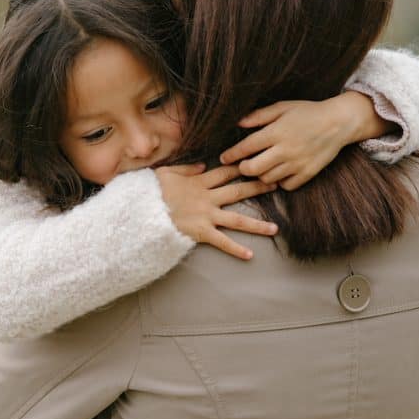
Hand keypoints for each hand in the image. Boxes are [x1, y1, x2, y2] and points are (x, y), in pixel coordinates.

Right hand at [155, 164, 277, 260]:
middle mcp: (207, 198)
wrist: (141, 210)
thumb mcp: (166, 172)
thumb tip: (204, 164)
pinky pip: (221, 242)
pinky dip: (235, 249)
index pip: (226, 172)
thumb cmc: (150, 191)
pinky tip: (250, 255)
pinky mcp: (201, 232)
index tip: (257, 163)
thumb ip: (187, 168)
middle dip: (258, 187)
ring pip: (237, 219)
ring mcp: (206, 216)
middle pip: (238, 191)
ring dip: (257, 224)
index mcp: (199, 182)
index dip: (242, 167)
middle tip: (277, 184)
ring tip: (275, 228)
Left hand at [219, 92, 379, 190]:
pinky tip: (278, 172)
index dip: (231, 154)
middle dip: (243, 168)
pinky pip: (286, 186)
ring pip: (268, 179)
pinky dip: (279, 182)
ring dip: (260, 175)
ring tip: (260, 167)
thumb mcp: (282, 107)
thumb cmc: (307, 112)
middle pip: (253, 169)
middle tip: (242, 165)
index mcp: (277, 132)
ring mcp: (298, 164)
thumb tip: (238, 123)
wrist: (339, 122)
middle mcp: (286, 150)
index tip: (224, 157)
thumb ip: (259, 116)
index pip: (246, 147)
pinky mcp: (308, 173)